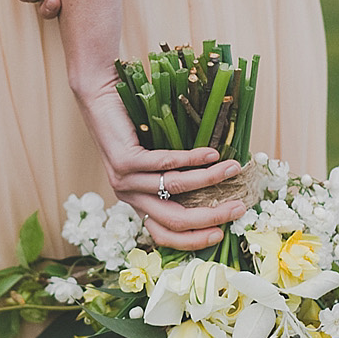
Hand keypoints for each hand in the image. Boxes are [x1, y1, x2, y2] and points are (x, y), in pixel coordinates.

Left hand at [73, 79, 247, 250]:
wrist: (100, 98)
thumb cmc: (133, 126)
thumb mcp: (155, 159)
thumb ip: (179, 175)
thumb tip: (222, 182)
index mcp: (136, 201)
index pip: (164, 235)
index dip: (193, 239)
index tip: (221, 233)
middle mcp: (128, 196)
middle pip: (173, 220)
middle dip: (210, 218)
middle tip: (238, 208)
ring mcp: (124, 179)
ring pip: (174, 189)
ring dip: (209, 180)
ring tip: (233, 169)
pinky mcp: (124, 159)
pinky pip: (165, 163)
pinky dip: (193, 159)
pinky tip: (211, 153)